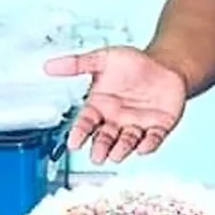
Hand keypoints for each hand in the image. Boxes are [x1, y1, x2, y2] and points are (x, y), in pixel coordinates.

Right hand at [43, 46, 186, 163]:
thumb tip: (49, 66)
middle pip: (105, 138)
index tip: (74, 142)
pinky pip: (153, 138)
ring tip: (115, 155)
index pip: (86, 123)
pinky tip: (144, 147)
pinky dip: (149, 144)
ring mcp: (137, 125)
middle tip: (97, 156)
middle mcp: (116, 120)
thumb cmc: (134, 64)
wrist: (166, 65)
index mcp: (100, 107)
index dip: (79, 133)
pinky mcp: (159, 126)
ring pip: (127, 142)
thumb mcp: (104, 59)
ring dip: (122, 149)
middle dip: (100, 147)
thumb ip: (78, 63)